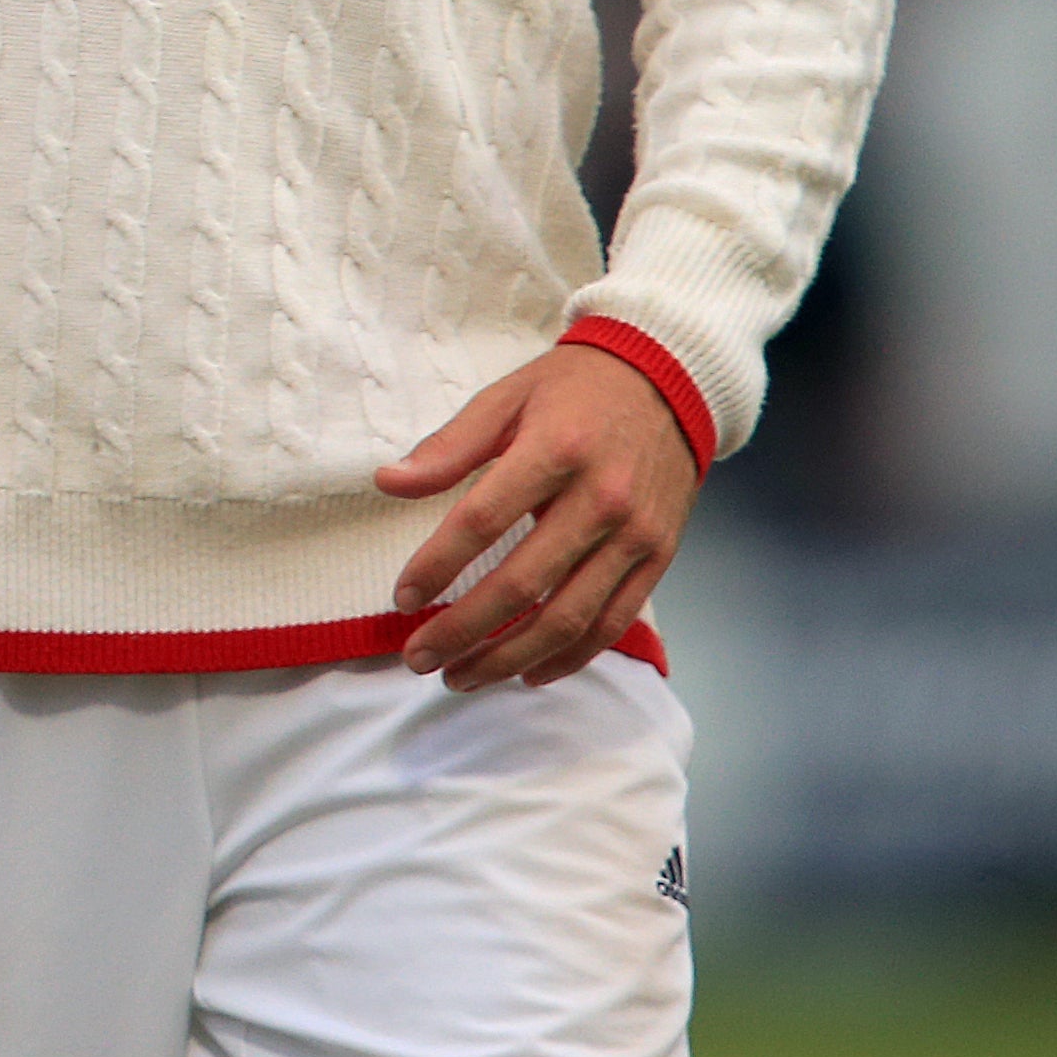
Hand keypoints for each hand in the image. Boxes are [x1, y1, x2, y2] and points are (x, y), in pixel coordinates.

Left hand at [376, 344, 699, 690]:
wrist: (668, 381)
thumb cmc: (574, 389)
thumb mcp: (506, 398)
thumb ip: (448, 446)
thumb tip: (388, 482)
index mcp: (555, 450)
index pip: (482, 520)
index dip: (437, 564)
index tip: (402, 598)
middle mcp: (601, 499)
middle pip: (522, 584)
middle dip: (463, 630)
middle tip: (417, 655)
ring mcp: (635, 535)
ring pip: (569, 619)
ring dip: (510, 657)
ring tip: (461, 676)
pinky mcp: (659, 558)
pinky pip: (612, 623)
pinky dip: (569, 657)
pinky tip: (528, 672)